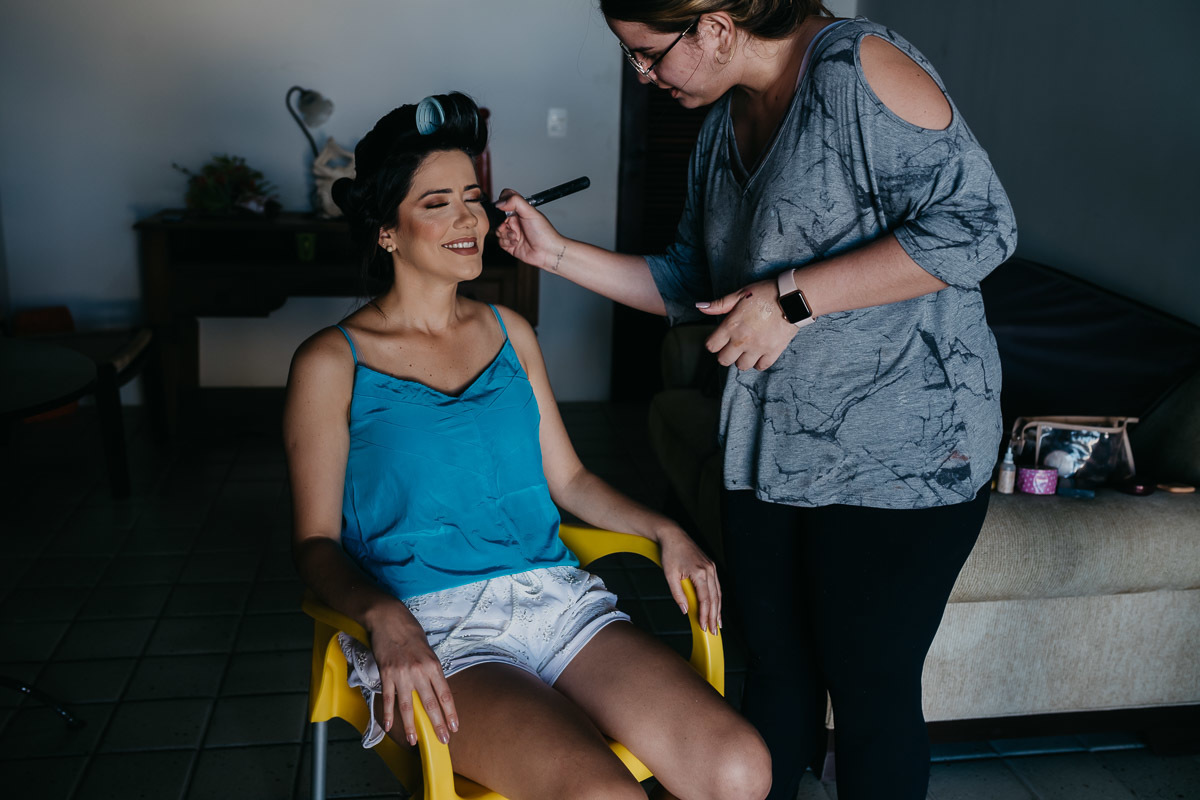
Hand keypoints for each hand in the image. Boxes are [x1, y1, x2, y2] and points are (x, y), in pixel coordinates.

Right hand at [363, 602, 457, 746]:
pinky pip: (388, 698)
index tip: (455, 727)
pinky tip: (390, 726)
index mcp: (433, 665)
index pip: (445, 694)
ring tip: (414, 741)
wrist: (389, 619)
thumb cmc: (410, 632)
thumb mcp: (429, 650)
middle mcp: (420, 672)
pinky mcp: (386, 674)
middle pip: (430, 704)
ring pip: (408, 706)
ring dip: (411, 725)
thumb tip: (435, 688)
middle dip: (438, 724)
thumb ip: (432, 670)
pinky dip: (388, 713)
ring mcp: (402, 674)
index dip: (450, 713)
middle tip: (443, 740)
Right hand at [494, 189, 568, 270]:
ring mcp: (512, 232)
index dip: (502, 203)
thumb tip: (500, 202)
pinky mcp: (509, 244)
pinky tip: (516, 243)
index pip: (505, 200)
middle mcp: (515, 221)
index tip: (504, 208)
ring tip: (516, 236)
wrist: (547, 251)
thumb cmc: (544, 232)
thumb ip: (515, 202)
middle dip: (502, 223)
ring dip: (506, 234)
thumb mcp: (530, 212)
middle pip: (497, 217)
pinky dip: (507, 242)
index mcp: (519, 211)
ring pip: (497, 230)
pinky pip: (499, 242)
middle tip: (509, 225)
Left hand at [657, 525, 721, 634]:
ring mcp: (711, 567)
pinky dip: (716, 598)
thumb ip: (677, 594)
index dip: (705, 615)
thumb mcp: (670, 575)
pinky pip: (716, 586)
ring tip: (718, 623)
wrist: (673, 535)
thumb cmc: (670, 553)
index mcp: (700, 572)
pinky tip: (716, 606)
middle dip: (714, 616)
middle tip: (715, 632)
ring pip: (718, 593)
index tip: (705, 627)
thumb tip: (684, 610)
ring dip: (718, 609)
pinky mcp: (710, 566)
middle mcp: (709, 570)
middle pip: (715, 598)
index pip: (705, 599)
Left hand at [697, 278, 799, 370]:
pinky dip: (759, 363)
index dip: (713, 343)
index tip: (719, 339)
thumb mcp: (740, 294)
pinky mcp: (773, 352)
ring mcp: (758, 348)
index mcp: (731, 326)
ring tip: (746, 349)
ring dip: (742, 359)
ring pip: (742, 366)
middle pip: (724, 360)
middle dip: (725, 354)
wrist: (792, 298)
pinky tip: (760, 353)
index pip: (711, 346)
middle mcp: (742, 340)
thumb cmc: (765, 293)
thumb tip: (700, 306)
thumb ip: (719, 304)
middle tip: (732, 346)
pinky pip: (761, 366)